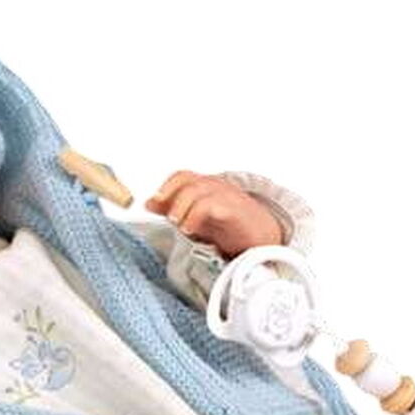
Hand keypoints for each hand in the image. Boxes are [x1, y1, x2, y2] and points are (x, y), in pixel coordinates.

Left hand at [144, 171, 283, 259]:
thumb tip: (148, 203)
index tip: (153, 203)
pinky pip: (212, 205)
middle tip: (166, 215)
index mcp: (207, 187)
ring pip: (197, 190)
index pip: (182, 176)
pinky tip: (190, 229)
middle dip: (170, 197)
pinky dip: (196, 215)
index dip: (166, 187)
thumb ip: (174, 208)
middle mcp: (216, 187)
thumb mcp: (198, 218)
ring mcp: (227, 197)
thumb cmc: (232, 226)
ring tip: (177, 223)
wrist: (265, 238)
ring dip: (182, 207)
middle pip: (187, 181)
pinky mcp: (235, 211)